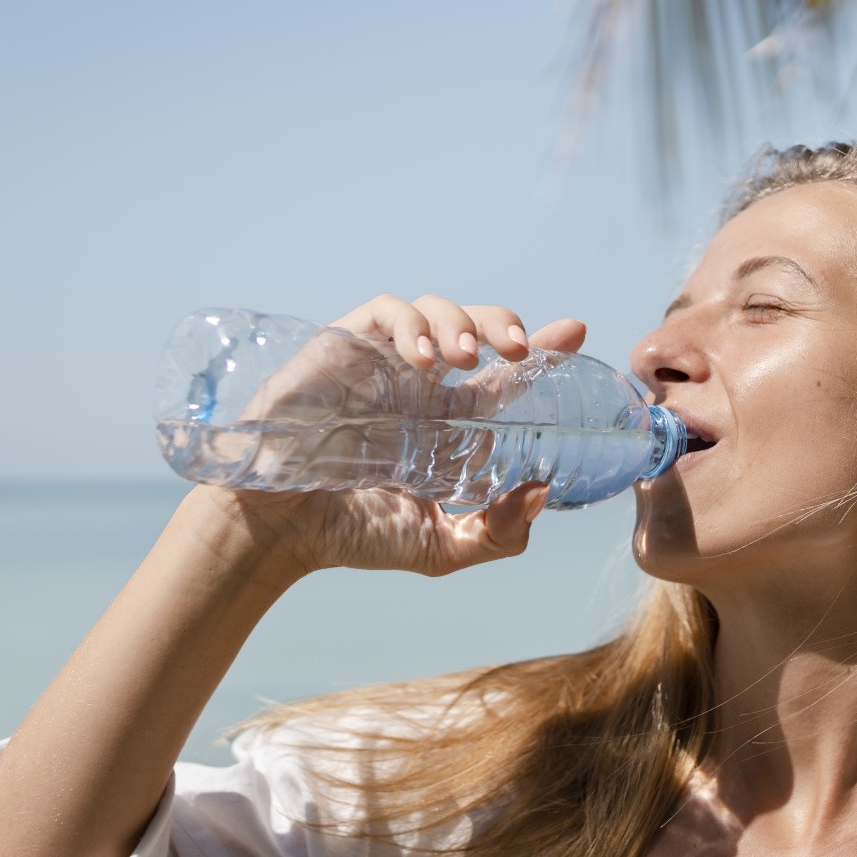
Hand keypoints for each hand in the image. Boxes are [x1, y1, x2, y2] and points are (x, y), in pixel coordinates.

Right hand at [183, 295, 588, 584]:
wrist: (281, 531)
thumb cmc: (353, 534)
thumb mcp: (442, 547)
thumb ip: (498, 534)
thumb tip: (543, 492)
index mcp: (447, 423)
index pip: (504, 376)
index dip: (543, 349)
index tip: (575, 333)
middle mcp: (418, 386)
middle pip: (475, 326)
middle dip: (504, 323)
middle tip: (521, 350)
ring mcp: (379, 364)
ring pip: (432, 309)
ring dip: (461, 322)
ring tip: (468, 359)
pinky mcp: (341, 348)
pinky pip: (383, 311)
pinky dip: (411, 324)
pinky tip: (425, 360)